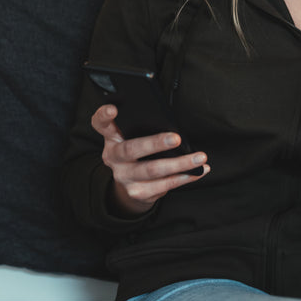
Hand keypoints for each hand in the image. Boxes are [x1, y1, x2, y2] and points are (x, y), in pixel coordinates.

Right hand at [92, 104, 209, 216]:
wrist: (130, 186)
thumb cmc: (138, 152)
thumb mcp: (132, 136)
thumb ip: (143, 128)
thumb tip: (173, 124)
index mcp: (111, 137)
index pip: (101, 123)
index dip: (104, 115)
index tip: (113, 108)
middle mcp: (114, 157)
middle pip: (132, 149)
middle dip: (155, 143)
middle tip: (176, 138)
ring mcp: (124, 176)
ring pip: (152, 170)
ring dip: (179, 164)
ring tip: (199, 157)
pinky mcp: (137, 192)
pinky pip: (164, 185)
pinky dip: (184, 177)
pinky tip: (198, 171)